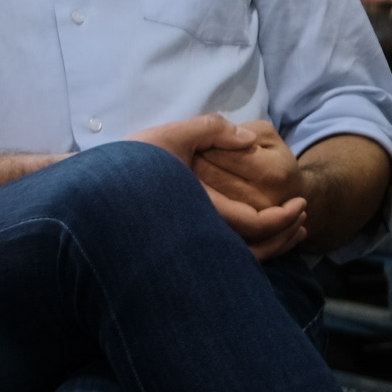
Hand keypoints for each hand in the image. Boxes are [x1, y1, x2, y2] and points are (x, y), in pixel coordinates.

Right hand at [128, 113, 307, 258]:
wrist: (87, 194)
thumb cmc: (130, 162)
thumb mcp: (171, 135)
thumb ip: (211, 129)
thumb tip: (247, 139)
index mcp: (198, 212)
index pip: (251, 225)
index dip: (281, 219)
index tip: (301, 204)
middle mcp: (195, 238)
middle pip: (251, 254)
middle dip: (282, 238)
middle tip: (303, 219)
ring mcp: (188, 248)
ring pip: (238, 262)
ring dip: (269, 247)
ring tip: (291, 231)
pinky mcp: (182, 250)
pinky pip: (223, 259)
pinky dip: (249, 249)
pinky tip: (258, 234)